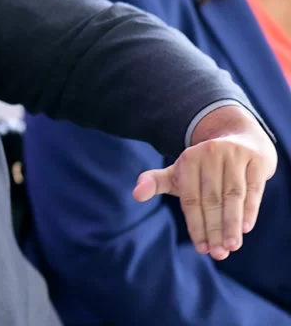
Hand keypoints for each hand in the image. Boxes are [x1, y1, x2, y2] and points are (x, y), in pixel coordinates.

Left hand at [133, 105, 276, 260]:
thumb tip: (135, 195)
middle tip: (218, 254)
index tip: (201, 249)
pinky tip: (245, 229)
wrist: (237, 138)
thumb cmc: (203, 165)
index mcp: (188, 159)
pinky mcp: (256, 159)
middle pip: (212, 199)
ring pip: (233, 196)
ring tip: (231, 247)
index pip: (191, 199)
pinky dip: (250, 210)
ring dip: (232, 224)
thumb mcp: (179, 172)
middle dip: (214, 229)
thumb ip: (155, 182)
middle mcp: (210, 153)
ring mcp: (234, 155)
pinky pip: (253, 189)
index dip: (196, 225)